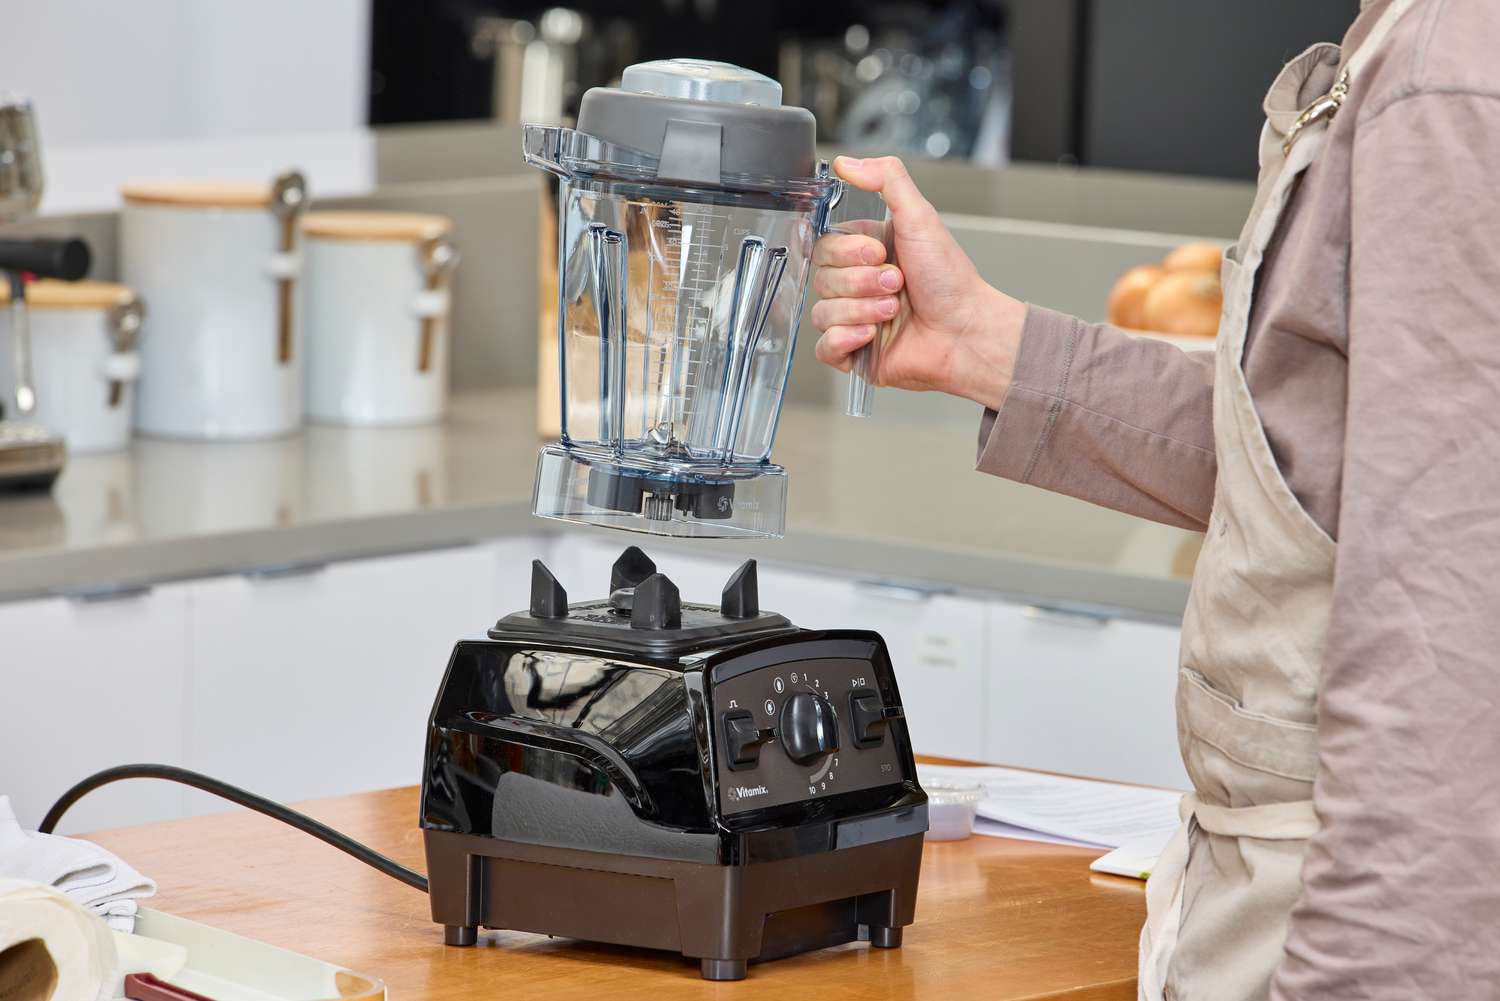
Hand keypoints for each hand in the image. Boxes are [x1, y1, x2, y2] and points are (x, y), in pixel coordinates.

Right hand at [811, 156, 1025, 410]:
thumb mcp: (920, 217)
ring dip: (862, 309)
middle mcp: (857, 285)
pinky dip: (847, 339)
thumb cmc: (951, 281)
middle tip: (898, 283)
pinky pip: (824, 347)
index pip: (823, 246)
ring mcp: (853, 320)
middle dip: (862, 282)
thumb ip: (887, 180)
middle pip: (821, 278)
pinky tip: (873, 335)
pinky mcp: (853, 354)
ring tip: (895, 310)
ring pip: (822, 312)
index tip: (879, 253)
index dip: (848, 252)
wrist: (967, 332)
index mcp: (865, 253)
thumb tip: (846, 162)